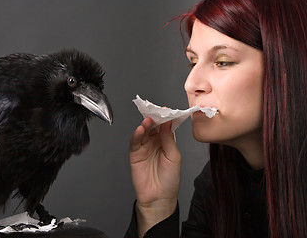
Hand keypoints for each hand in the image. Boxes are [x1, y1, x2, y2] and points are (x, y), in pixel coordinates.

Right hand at [129, 117, 180, 235]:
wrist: (159, 198)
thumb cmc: (170, 179)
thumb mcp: (174, 156)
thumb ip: (169, 139)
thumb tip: (167, 122)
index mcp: (167, 142)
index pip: (165, 126)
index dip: (166, 118)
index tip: (167, 110)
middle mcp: (155, 142)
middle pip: (153, 126)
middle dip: (154, 118)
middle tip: (156, 112)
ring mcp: (144, 147)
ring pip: (143, 132)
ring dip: (145, 125)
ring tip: (148, 120)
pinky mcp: (135, 153)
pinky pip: (135, 141)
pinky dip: (136, 134)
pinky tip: (140, 130)